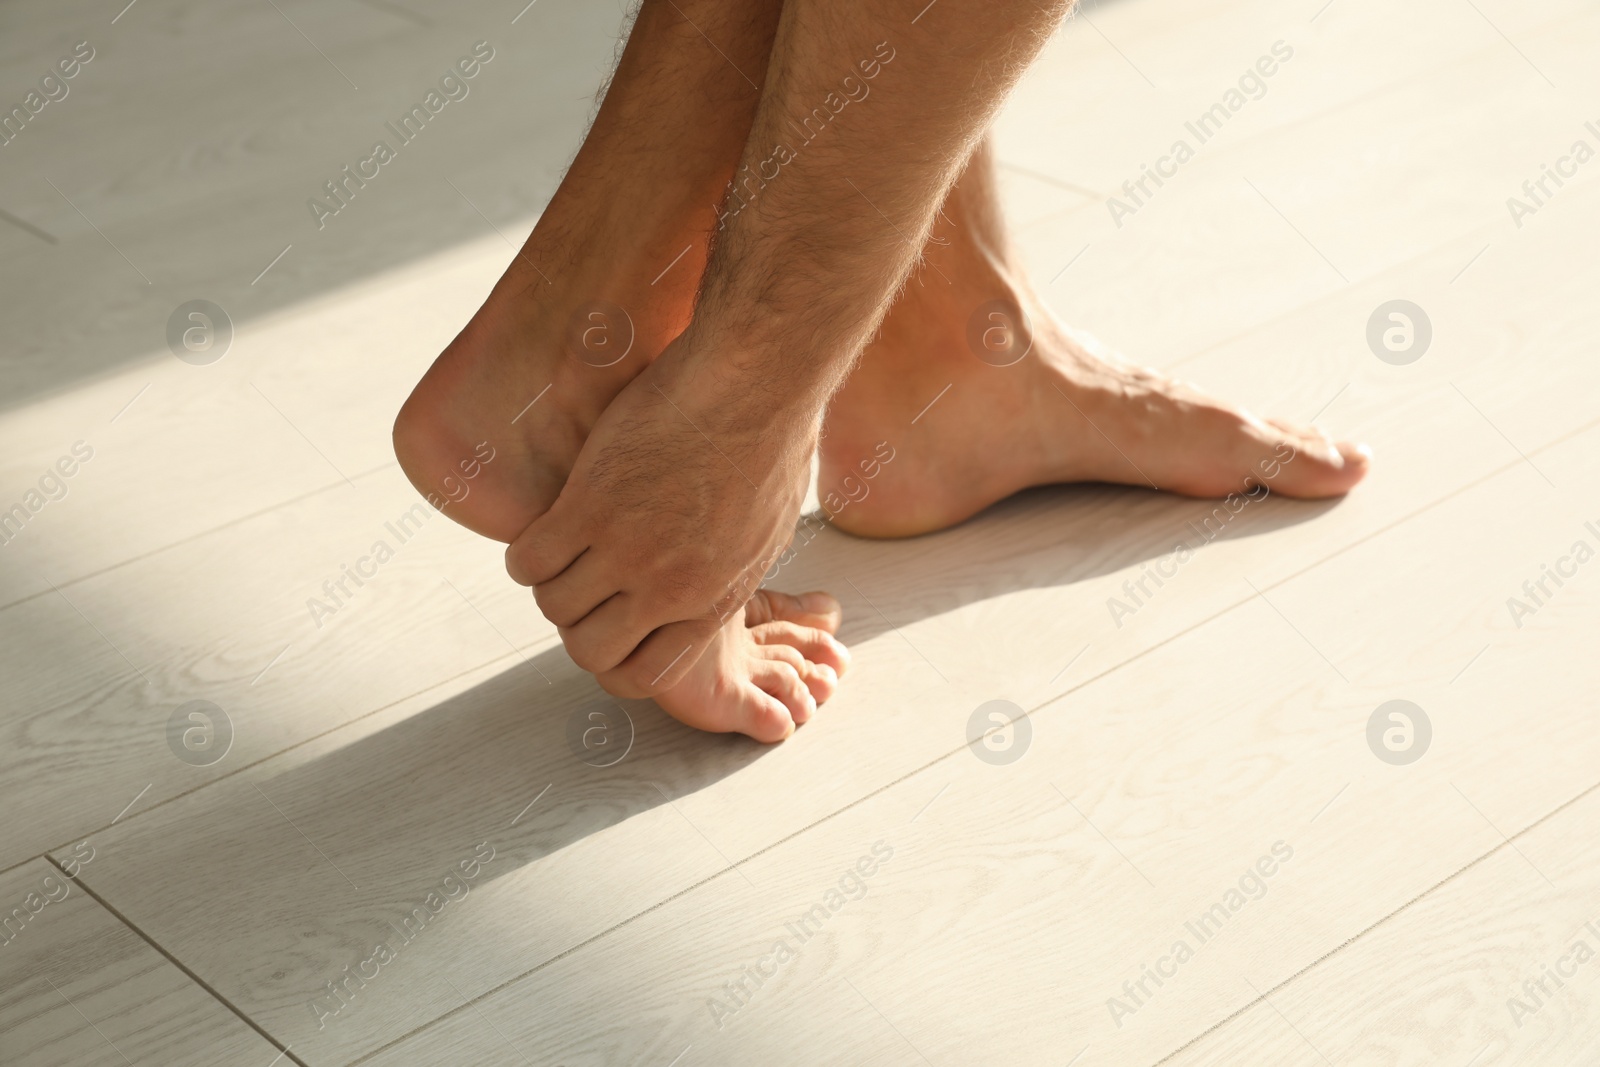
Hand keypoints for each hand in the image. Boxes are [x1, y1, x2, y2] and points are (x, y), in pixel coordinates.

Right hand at [505, 331, 816, 695]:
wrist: (756, 382)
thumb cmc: (772, 437)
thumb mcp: (764, 529)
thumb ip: (728, 570)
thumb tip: (709, 579)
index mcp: (713, 599)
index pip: (645, 672)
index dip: (615, 658)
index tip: (607, 626)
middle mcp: (668, 588)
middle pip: (590, 650)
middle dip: (577, 627)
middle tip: (578, 588)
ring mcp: (627, 550)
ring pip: (555, 606)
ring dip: (549, 586)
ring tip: (558, 551)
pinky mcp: (590, 505)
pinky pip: (531, 559)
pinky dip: (526, 553)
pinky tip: (543, 527)